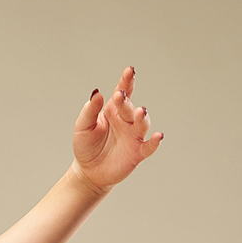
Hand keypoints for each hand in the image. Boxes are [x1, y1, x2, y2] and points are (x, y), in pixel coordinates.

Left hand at [70, 68, 162, 193]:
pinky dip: (155, 142)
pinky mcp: (137, 153)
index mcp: (113, 111)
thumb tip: (97, 93)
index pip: (123, 92)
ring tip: (140, 111)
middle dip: (126, 102)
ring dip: (142, 117)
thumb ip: (90, 110)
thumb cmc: (86, 146)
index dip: (127, 81)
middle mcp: (126, 121)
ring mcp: (133, 137)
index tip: (129, 70)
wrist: (88, 172)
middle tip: (120, 96)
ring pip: (142, 124)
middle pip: (130, 107)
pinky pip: (149, 146)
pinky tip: (158, 136)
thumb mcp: (83, 126)